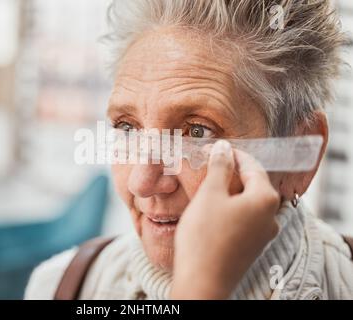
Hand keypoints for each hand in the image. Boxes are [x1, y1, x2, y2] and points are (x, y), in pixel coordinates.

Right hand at [170, 140, 280, 298]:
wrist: (202, 282)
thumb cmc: (205, 237)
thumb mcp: (209, 194)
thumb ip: (219, 167)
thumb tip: (223, 147)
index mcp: (265, 199)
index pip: (252, 165)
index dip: (232, 154)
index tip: (215, 148)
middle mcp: (271, 216)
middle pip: (252, 184)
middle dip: (231, 172)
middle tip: (209, 165)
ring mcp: (263, 234)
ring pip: (247, 202)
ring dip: (229, 191)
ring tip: (207, 186)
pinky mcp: (251, 247)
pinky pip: (244, 218)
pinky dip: (230, 208)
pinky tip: (211, 210)